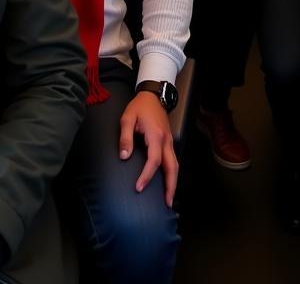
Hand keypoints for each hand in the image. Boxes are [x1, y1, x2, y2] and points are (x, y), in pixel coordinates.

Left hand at [119, 91, 177, 206]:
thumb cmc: (139, 107)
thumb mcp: (127, 118)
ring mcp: (170, 141)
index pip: (154, 160)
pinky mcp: (169, 142)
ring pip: (175, 165)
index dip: (146, 176)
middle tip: (167, 204)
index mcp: (156, 135)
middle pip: (172, 167)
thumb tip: (124, 157)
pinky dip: (172, 173)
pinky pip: (173, 160)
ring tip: (169, 199)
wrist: (153, 95)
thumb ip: (125, 138)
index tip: (139, 187)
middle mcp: (166, 140)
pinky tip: (168, 182)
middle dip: (170, 186)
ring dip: (173, 182)